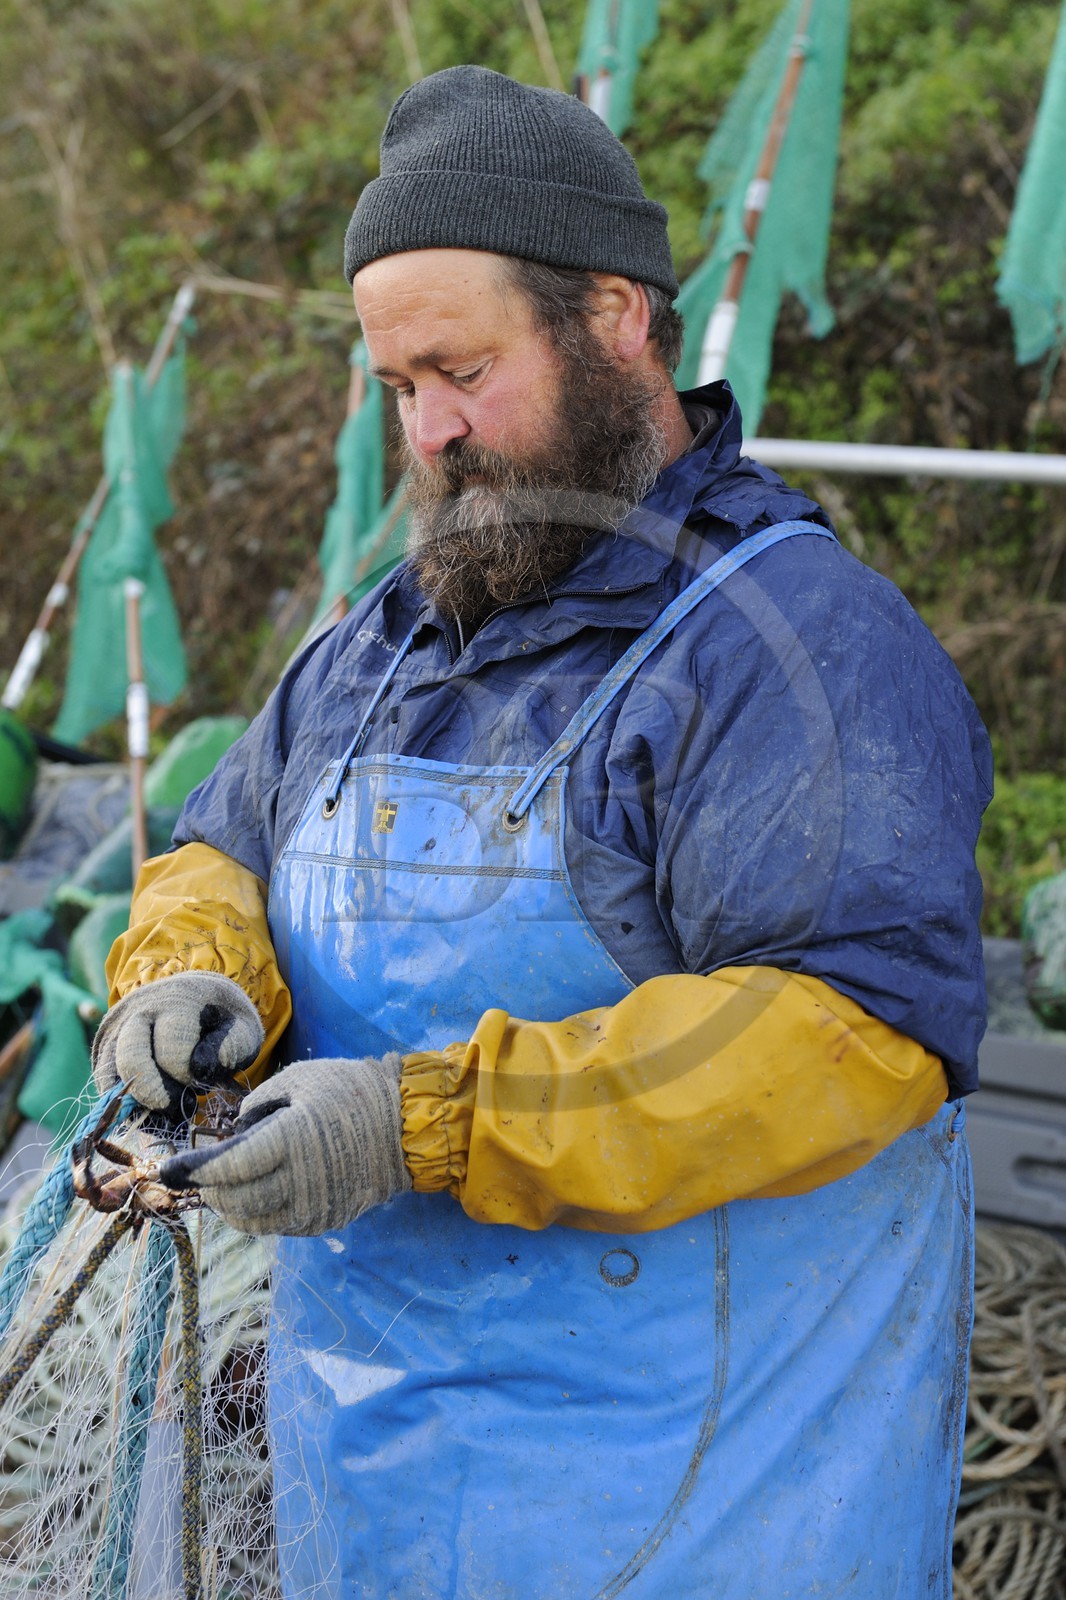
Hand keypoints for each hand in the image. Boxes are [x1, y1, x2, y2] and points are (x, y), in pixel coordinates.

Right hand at [91, 972, 263, 1113]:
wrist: (194, 996)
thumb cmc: (222, 1019)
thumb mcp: (244, 1027)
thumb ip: (234, 1047)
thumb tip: (200, 1068)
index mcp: (178, 999)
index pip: (172, 1049)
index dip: (187, 1076)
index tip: (202, 1080)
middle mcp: (139, 1009)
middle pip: (131, 1060)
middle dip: (156, 1094)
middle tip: (179, 1106)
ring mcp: (116, 1027)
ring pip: (111, 1075)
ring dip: (139, 1102)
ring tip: (169, 1108)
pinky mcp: (103, 1046)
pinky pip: (105, 1083)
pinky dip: (127, 1104)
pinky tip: (154, 1107)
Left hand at [159, 1054, 410, 1234]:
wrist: (404, 1127)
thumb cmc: (350, 1092)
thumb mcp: (300, 1079)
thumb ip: (257, 1104)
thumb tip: (234, 1132)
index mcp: (291, 1139)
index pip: (228, 1168)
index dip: (195, 1171)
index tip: (172, 1169)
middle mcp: (300, 1180)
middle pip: (236, 1200)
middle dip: (210, 1190)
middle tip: (199, 1176)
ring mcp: (314, 1206)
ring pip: (254, 1221)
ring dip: (230, 1207)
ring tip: (223, 1189)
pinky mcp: (325, 1221)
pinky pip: (279, 1226)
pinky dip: (258, 1215)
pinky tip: (256, 1196)